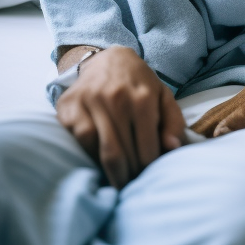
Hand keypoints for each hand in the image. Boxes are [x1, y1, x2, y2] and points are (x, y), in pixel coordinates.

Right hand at [55, 46, 184, 186]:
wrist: (107, 58)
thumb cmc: (138, 83)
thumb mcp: (162, 95)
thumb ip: (173, 121)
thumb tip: (173, 147)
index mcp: (143, 98)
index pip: (147, 149)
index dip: (148, 169)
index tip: (148, 178)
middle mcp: (116, 98)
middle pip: (123, 154)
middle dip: (129, 176)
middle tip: (132, 186)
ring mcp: (91, 101)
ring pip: (102, 150)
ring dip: (111, 173)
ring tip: (118, 181)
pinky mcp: (71, 106)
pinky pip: (82, 140)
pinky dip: (91, 156)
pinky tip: (99, 160)